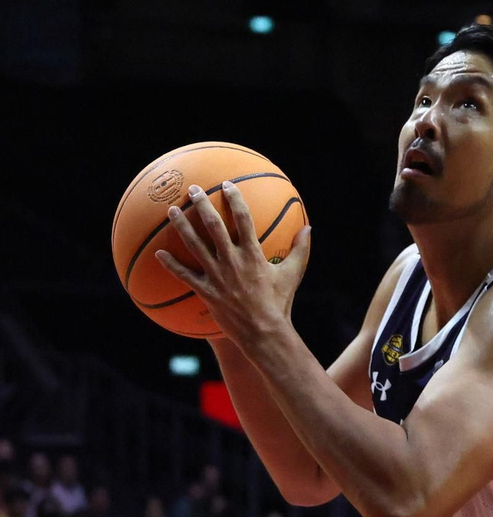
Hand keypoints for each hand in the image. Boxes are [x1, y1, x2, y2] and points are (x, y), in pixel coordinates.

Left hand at [156, 182, 310, 344]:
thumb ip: (300, 249)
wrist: (264, 332)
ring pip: (195, 245)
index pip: (243, 219)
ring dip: (182, 226)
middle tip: (193, 190)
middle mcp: (232, 261)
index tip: (227, 185)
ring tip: (171, 211)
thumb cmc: (280, 302)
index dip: (235, 199)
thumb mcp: (293, 273)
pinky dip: (171, 264)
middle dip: (202, 205)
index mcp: (254, 254)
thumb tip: (309, 227)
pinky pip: (184, 275)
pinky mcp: (206, 291)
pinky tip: (159, 253)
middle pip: (214, 226)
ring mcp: (217, 276)